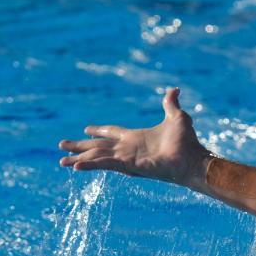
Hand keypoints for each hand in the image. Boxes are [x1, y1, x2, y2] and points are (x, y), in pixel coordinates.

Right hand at [57, 88, 212, 189]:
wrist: (194, 159)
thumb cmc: (188, 143)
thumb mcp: (178, 117)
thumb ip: (170, 104)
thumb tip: (174, 89)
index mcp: (136, 137)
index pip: (113, 133)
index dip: (100, 131)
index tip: (86, 129)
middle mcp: (129, 149)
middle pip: (99, 147)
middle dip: (80, 147)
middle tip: (61, 146)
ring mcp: (128, 159)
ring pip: (98, 157)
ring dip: (79, 158)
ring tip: (61, 160)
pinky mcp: (130, 166)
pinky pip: (106, 165)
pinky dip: (91, 165)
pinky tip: (75, 166)